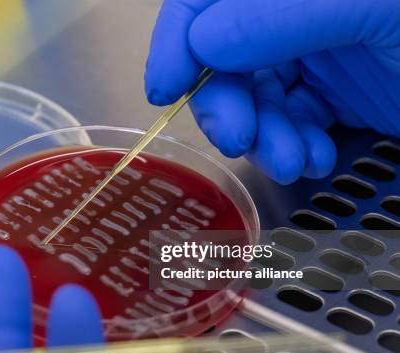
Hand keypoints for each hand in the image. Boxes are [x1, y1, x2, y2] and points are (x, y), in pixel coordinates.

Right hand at [145, 0, 399, 183]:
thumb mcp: (365, 6)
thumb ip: (279, 16)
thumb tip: (202, 45)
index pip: (204, 1)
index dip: (176, 42)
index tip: (163, 89)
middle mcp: (290, 15)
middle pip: (223, 60)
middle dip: (225, 106)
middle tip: (235, 138)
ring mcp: (312, 54)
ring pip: (254, 100)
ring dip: (264, 138)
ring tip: (290, 161)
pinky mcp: (331, 93)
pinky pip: (290, 122)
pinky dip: (295, 147)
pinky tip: (315, 157)